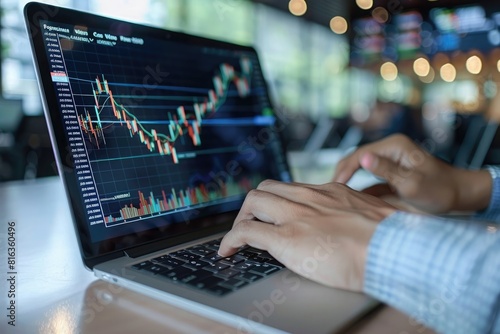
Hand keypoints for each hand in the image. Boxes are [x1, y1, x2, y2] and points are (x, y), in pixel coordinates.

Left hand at [218, 180, 395, 291]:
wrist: (394, 250)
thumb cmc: (391, 239)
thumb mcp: (372, 216)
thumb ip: (356, 214)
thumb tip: (357, 226)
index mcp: (329, 192)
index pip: (292, 188)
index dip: (277, 200)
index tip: (273, 212)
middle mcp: (309, 197)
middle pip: (267, 188)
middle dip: (254, 205)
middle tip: (252, 222)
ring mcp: (295, 215)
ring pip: (253, 201)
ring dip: (241, 218)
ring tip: (238, 237)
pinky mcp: (285, 237)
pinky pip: (246, 231)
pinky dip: (231, 240)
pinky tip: (228, 251)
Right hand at [333, 134, 491, 213]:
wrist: (459, 195)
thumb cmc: (438, 191)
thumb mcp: (411, 183)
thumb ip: (386, 170)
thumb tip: (363, 157)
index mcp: (394, 146)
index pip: (359, 155)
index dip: (344, 170)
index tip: (334, 187)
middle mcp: (390, 148)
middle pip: (356, 158)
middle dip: (341, 172)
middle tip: (328, 191)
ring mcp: (391, 158)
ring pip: (360, 165)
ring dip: (347, 177)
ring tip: (334, 193)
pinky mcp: (392, 170)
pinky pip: (369, 175)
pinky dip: (358, 184)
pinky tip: (349, 195)